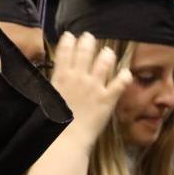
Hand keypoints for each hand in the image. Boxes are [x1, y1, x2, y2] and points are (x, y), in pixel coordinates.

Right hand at [50, 32, 132, 146]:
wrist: (65, 139)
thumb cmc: (51, 124)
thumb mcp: (46, 99)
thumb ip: (53, 86)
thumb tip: (53, 79)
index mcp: (61, 77)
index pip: (64, 52)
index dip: (68, 42)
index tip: (71, 35)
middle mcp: (78, 78)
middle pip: (84, 53)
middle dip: (87, 42)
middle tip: (89, 36)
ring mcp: (94, 87)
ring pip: (103, 63)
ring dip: (106, 55)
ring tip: (108, 51)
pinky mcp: (108, 98)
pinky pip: (120, 83)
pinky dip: (124, 77)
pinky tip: (127, 72)